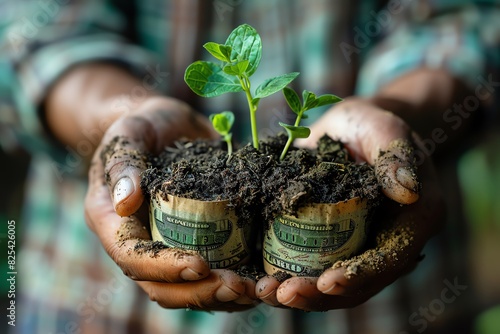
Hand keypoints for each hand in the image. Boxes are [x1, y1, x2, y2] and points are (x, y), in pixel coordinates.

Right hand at [85, 96, 256, 310]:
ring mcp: (166, 246)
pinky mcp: (194, 242)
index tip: (201, 264)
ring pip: (188, 288)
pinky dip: (234, 281)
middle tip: (238, 287)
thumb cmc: (146, 126)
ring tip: (255, 289)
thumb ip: (125, 162)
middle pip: (161, 286)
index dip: (164, 267)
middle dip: (200, 292)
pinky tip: (260, 281)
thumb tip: (125, 202)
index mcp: (113, 221)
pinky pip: (211, 273)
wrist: (168, 126)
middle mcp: (139, 242)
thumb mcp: (132, 132)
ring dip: (222, 296)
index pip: (133, 257)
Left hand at [255, 97, 444, 310]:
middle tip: (281, 295)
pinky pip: (317, 269)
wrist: (352, 128)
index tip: (326, 283)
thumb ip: (396, 156)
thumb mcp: (383, 129)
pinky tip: (262, 281)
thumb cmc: (370, 124)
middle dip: (320, 294)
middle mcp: (392, 241)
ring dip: (301, 295)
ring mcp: (362, 246)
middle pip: (360, 283)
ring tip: (265, 293)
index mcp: (415, 220)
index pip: (389, 258)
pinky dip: (291, 278)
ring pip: (336, 285)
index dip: (359, 275)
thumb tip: (409, 192)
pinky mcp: (337, 244)